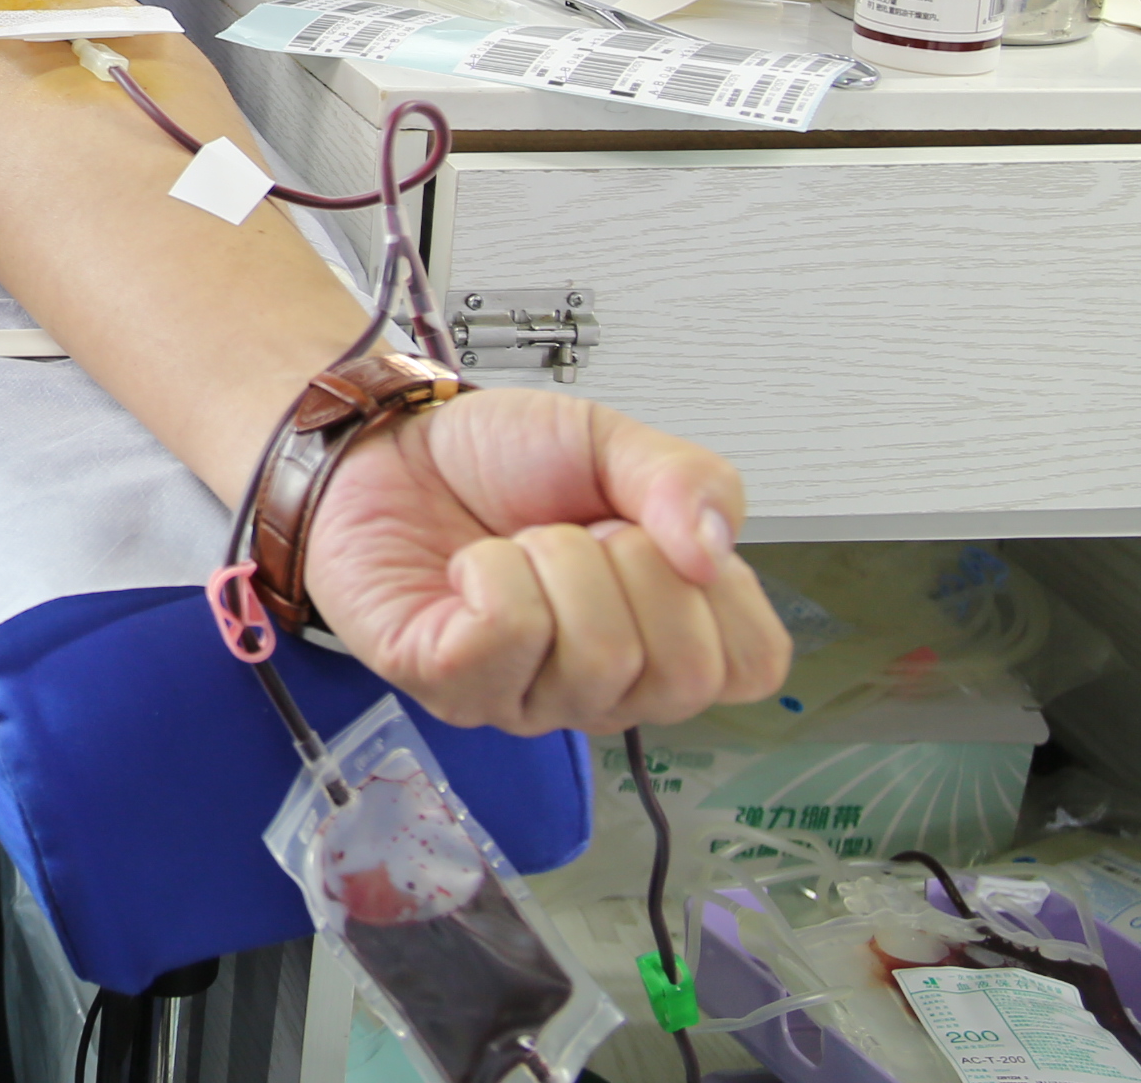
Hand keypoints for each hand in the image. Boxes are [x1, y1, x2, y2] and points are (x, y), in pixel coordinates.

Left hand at [298, 387, 791, 736]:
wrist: (388, 442)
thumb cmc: (496, 460)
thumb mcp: (612, 442)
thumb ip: (687, 479)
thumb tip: (714, 549)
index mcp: (661, 635)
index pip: (752, 668)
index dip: (715, 591)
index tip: (651, 533)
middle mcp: (603, 687)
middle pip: (681, 675)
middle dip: (632, 569)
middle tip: (576, 531)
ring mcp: (528, 699)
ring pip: (598, 661)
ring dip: (555, 564)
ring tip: (517, 543)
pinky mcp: (450, 687)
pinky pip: (507, 640)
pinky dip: (492, 575)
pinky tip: (468, 568)